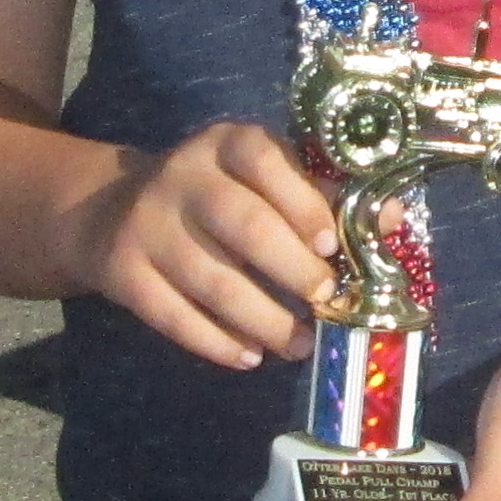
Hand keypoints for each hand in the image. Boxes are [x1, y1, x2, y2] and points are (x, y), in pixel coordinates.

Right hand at [76, 123, 340, 370]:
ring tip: (300, 345)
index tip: (330, 244)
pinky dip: (218, 343)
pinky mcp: (124, 274)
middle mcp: (181, 178)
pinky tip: (251, 356)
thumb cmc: (214, 194)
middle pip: (242, 225)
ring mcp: (147, 227)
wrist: (110, 211)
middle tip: (326, 299)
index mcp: (224, 144)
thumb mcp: (258, 178)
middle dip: (292, 268)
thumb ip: (319, 194)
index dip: (301, 202)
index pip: (263, 159)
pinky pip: (174, 317)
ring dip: (265, 321)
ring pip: (212, 282)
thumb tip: (390, 217)